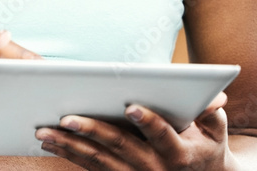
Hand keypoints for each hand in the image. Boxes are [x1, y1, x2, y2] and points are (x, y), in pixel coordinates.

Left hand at [35, 91, 235, 169]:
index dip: (148, 122)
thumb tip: (215, 97)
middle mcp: (154, 167)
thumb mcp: (214, 131)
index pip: (163, 136)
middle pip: (120, 147)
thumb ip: (211, 114)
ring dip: (69, 145)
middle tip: (66, 117)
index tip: (131, 106)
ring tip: (44, 131)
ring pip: (98, 160)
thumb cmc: (203, 144)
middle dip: (92, 131)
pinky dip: (68, 154)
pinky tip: (49, 142)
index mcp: (178, 152)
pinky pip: (90, 167)